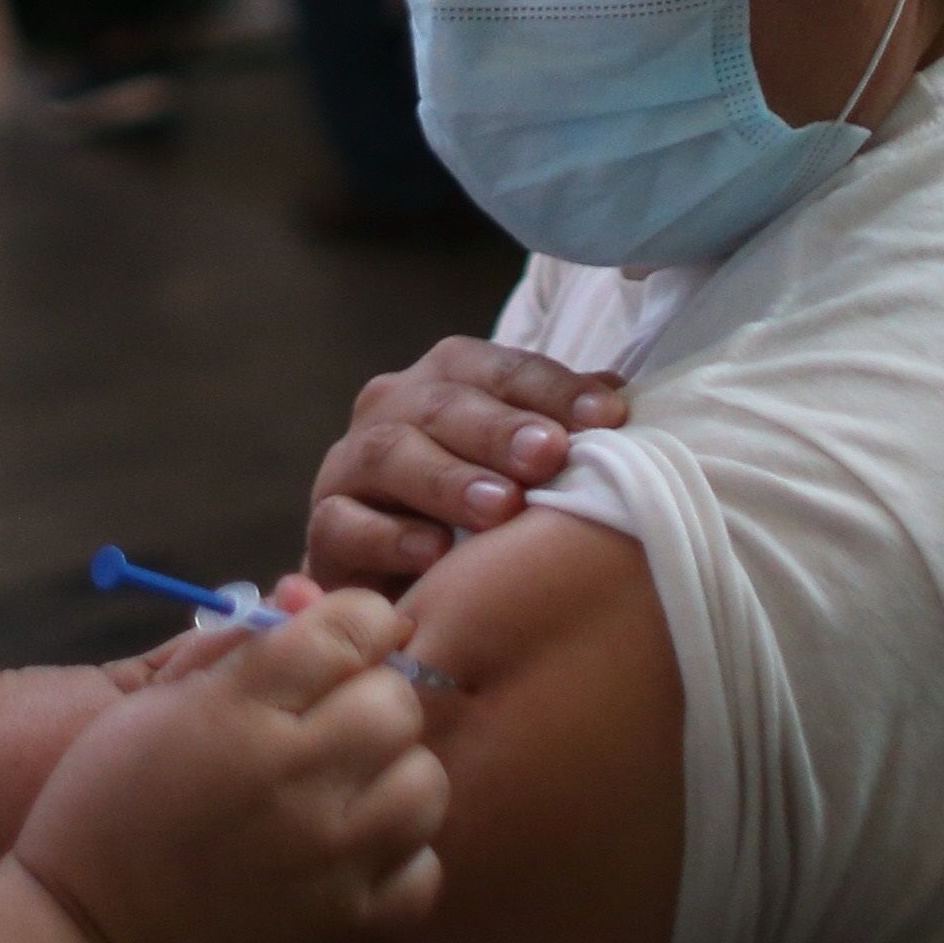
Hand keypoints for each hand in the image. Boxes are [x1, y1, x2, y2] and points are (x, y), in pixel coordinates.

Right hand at [8, 592, 447, 942]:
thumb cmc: (100, 819)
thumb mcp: (144, 711)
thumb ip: (231, 650)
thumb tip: (305, 602)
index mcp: (237, 712)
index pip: (350, 629)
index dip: (358, 624)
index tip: (346, 643)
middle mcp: (294, 779)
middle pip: (397, 704)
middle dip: (373, 700)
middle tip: (335, 726)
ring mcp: (331, 861)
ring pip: (425, 784)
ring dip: (396, 778)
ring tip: (349, 794)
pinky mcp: (352, 931)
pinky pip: (425, 871)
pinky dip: (399, 860)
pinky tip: (351, 858)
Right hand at [303, 338, 627, 594]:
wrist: (396, 573)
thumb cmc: (478, 506)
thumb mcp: (524, 464)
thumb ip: (562, 426)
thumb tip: (619, 398)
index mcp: (447, 377)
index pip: (502, 369)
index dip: (554, 388)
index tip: (610, 416)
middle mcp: (392, 408)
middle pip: (444, 405)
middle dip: (500, 429)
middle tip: (549, 455)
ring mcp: (351, 465)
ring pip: (392, 455)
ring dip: (449, 480)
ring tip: (501, 507)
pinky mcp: (324, 526)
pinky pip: (345, 523)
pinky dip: (390, 537)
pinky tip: (435, 554)